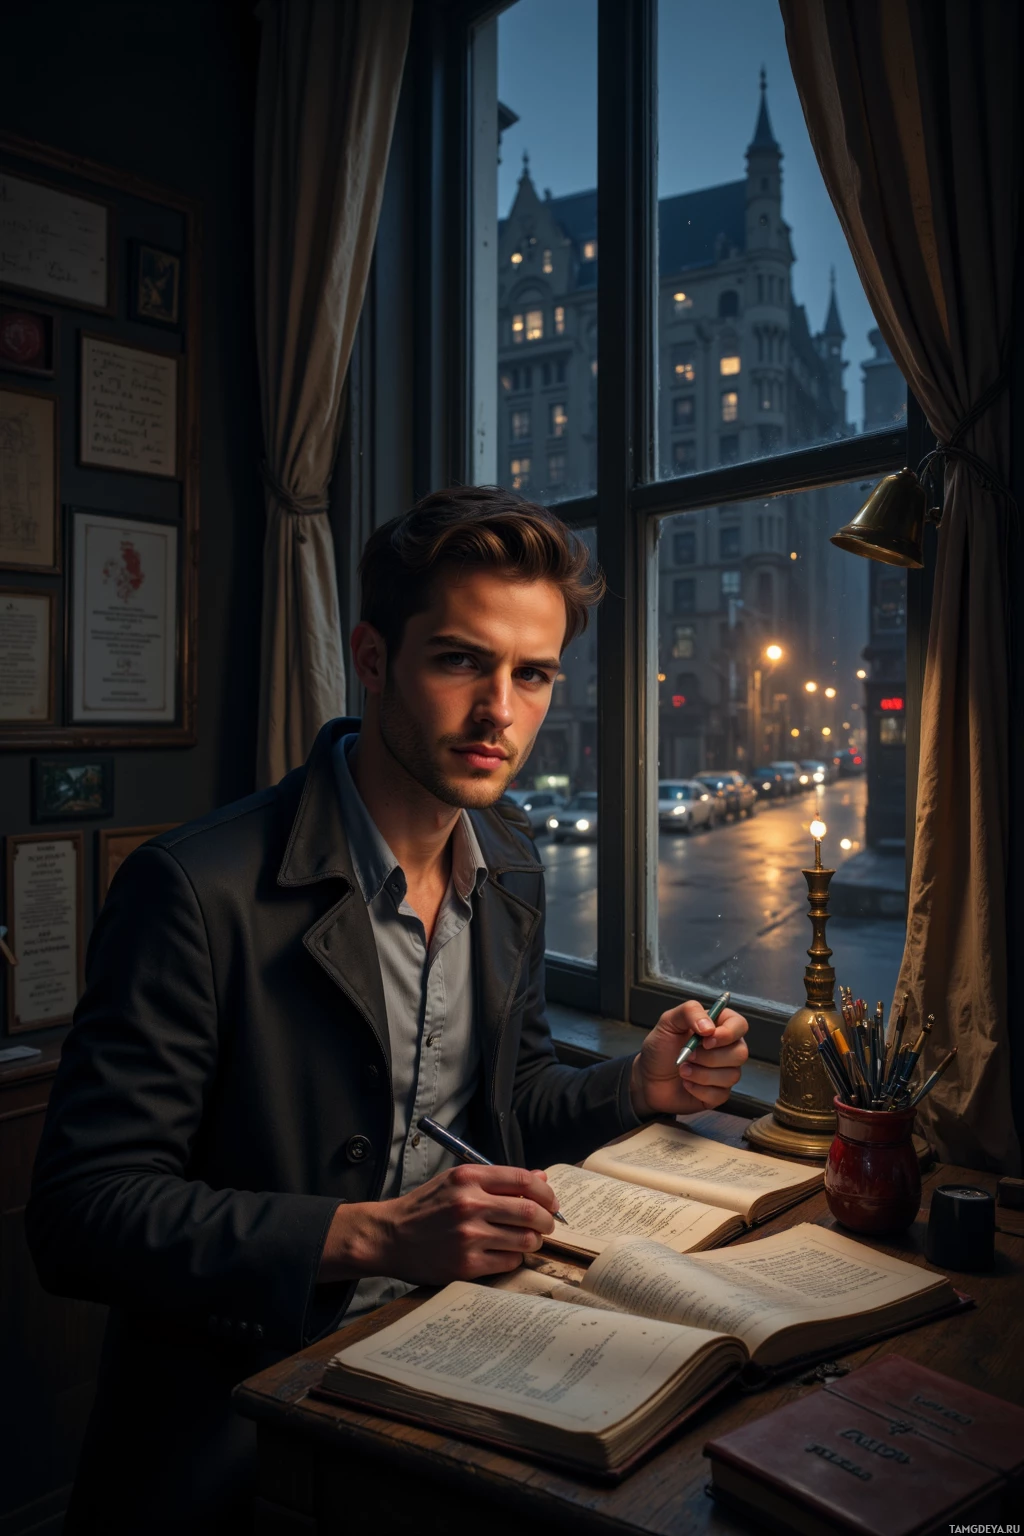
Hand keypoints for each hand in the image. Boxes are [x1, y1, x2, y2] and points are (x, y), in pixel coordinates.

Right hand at [317, 1163, 559, 1285]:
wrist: (390, 1236)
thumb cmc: (426, 1207)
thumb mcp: (457, 1182)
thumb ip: (498, 1180)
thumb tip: (541, 1178)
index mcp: (468, 1178)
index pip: (523, 1180)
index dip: (545, 1192)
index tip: (551, 1202)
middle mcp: (470, 1204)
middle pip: (529, 1211)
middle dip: (547, 1220)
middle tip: (547, 1225)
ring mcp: (468, 1236)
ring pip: (524, 1239)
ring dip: (533, 1241)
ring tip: (528, 1240)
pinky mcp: (466, 1264)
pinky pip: (508, 1262)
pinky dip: (514, 1258)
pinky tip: (505, 1253)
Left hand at [629, 999, 748, 1118]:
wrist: (648, 1078)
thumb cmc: (660, 1047)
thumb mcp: (668, 1022)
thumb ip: (689, 1012)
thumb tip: (710, 1027)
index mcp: (718, 1026)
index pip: (739, 1025)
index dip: (728, 1033)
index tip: (707, 1039)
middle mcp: (726, 1048)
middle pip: (741, 1053)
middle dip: (710, 1057)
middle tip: (688, 1055)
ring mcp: (724, 1072)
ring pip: (732, 1075)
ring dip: (702, 1074)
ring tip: (683, 1070)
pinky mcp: (719, 1093)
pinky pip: (721, 1094)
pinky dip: (699, 1089)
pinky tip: (686, 1084)